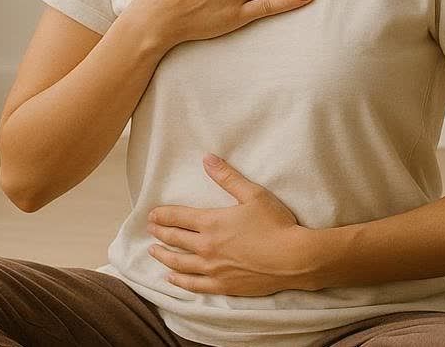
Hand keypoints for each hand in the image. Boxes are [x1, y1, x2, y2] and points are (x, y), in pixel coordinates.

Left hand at [146, 153, 319, 295]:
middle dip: (159, 232)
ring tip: (153, 251)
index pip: (178, 217)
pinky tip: (172, 278)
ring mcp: (213, 269)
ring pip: (179, 263)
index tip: (151, 214)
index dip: (162, 214)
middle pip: (175, 239)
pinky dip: (180, 281)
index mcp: (212, 223)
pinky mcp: (223, 286)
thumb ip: (227, 177)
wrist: (294, 259)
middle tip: (150, 229)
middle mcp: (206, 247)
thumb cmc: (276, 224)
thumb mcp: (253, 194)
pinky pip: (194, 285)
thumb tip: (207, 159)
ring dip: (164, 256)